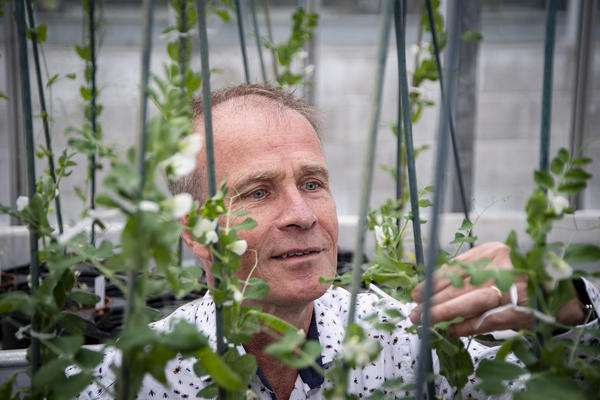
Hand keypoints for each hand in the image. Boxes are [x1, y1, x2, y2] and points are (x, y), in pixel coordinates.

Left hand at [409, 242, 532, 336]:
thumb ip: (470, 272)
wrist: (561, 294)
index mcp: (492, 252)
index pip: (454, 268)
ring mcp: (509, 290)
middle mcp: (500, 268)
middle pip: (457, 286)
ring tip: (424, 320)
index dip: (432, 282)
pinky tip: (450, 330)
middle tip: (416, 311)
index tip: (418, 292)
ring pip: (467, 303)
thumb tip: (435, 287)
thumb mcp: (495, 264)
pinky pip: (483, 321)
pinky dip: (464, 326)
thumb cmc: (523, 279)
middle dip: (432, 301)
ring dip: (442, 314)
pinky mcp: (515, 312)